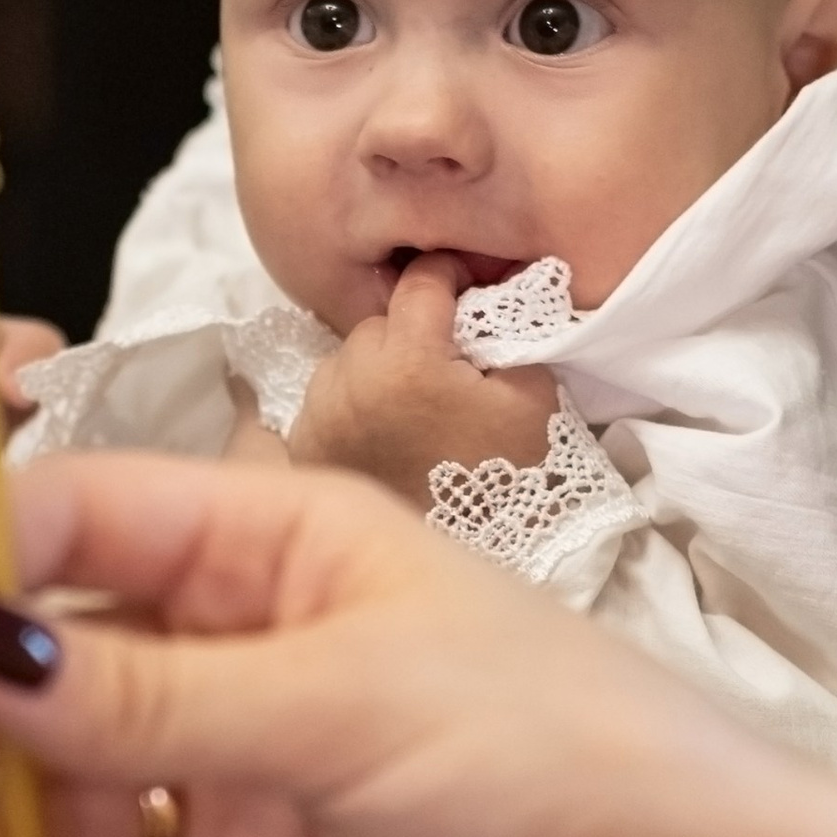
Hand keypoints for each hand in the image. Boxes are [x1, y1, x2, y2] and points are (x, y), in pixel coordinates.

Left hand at [288, 259, 561, 510]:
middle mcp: (349, 382)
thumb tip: (494, 299)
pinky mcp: (303, 451)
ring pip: (343, 360)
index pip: (421, 282)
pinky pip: (321, 403)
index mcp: (408, 361)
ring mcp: (318, 418)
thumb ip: (513, 333)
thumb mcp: (534, 398)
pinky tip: (382, 431)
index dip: (450, 276)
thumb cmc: (511, 479)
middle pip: (377, 323)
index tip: (468, 288)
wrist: (473, 561)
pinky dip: (348, 406)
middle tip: (447, 365)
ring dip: (373, 368)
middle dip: (411, 333)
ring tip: (411, 404)